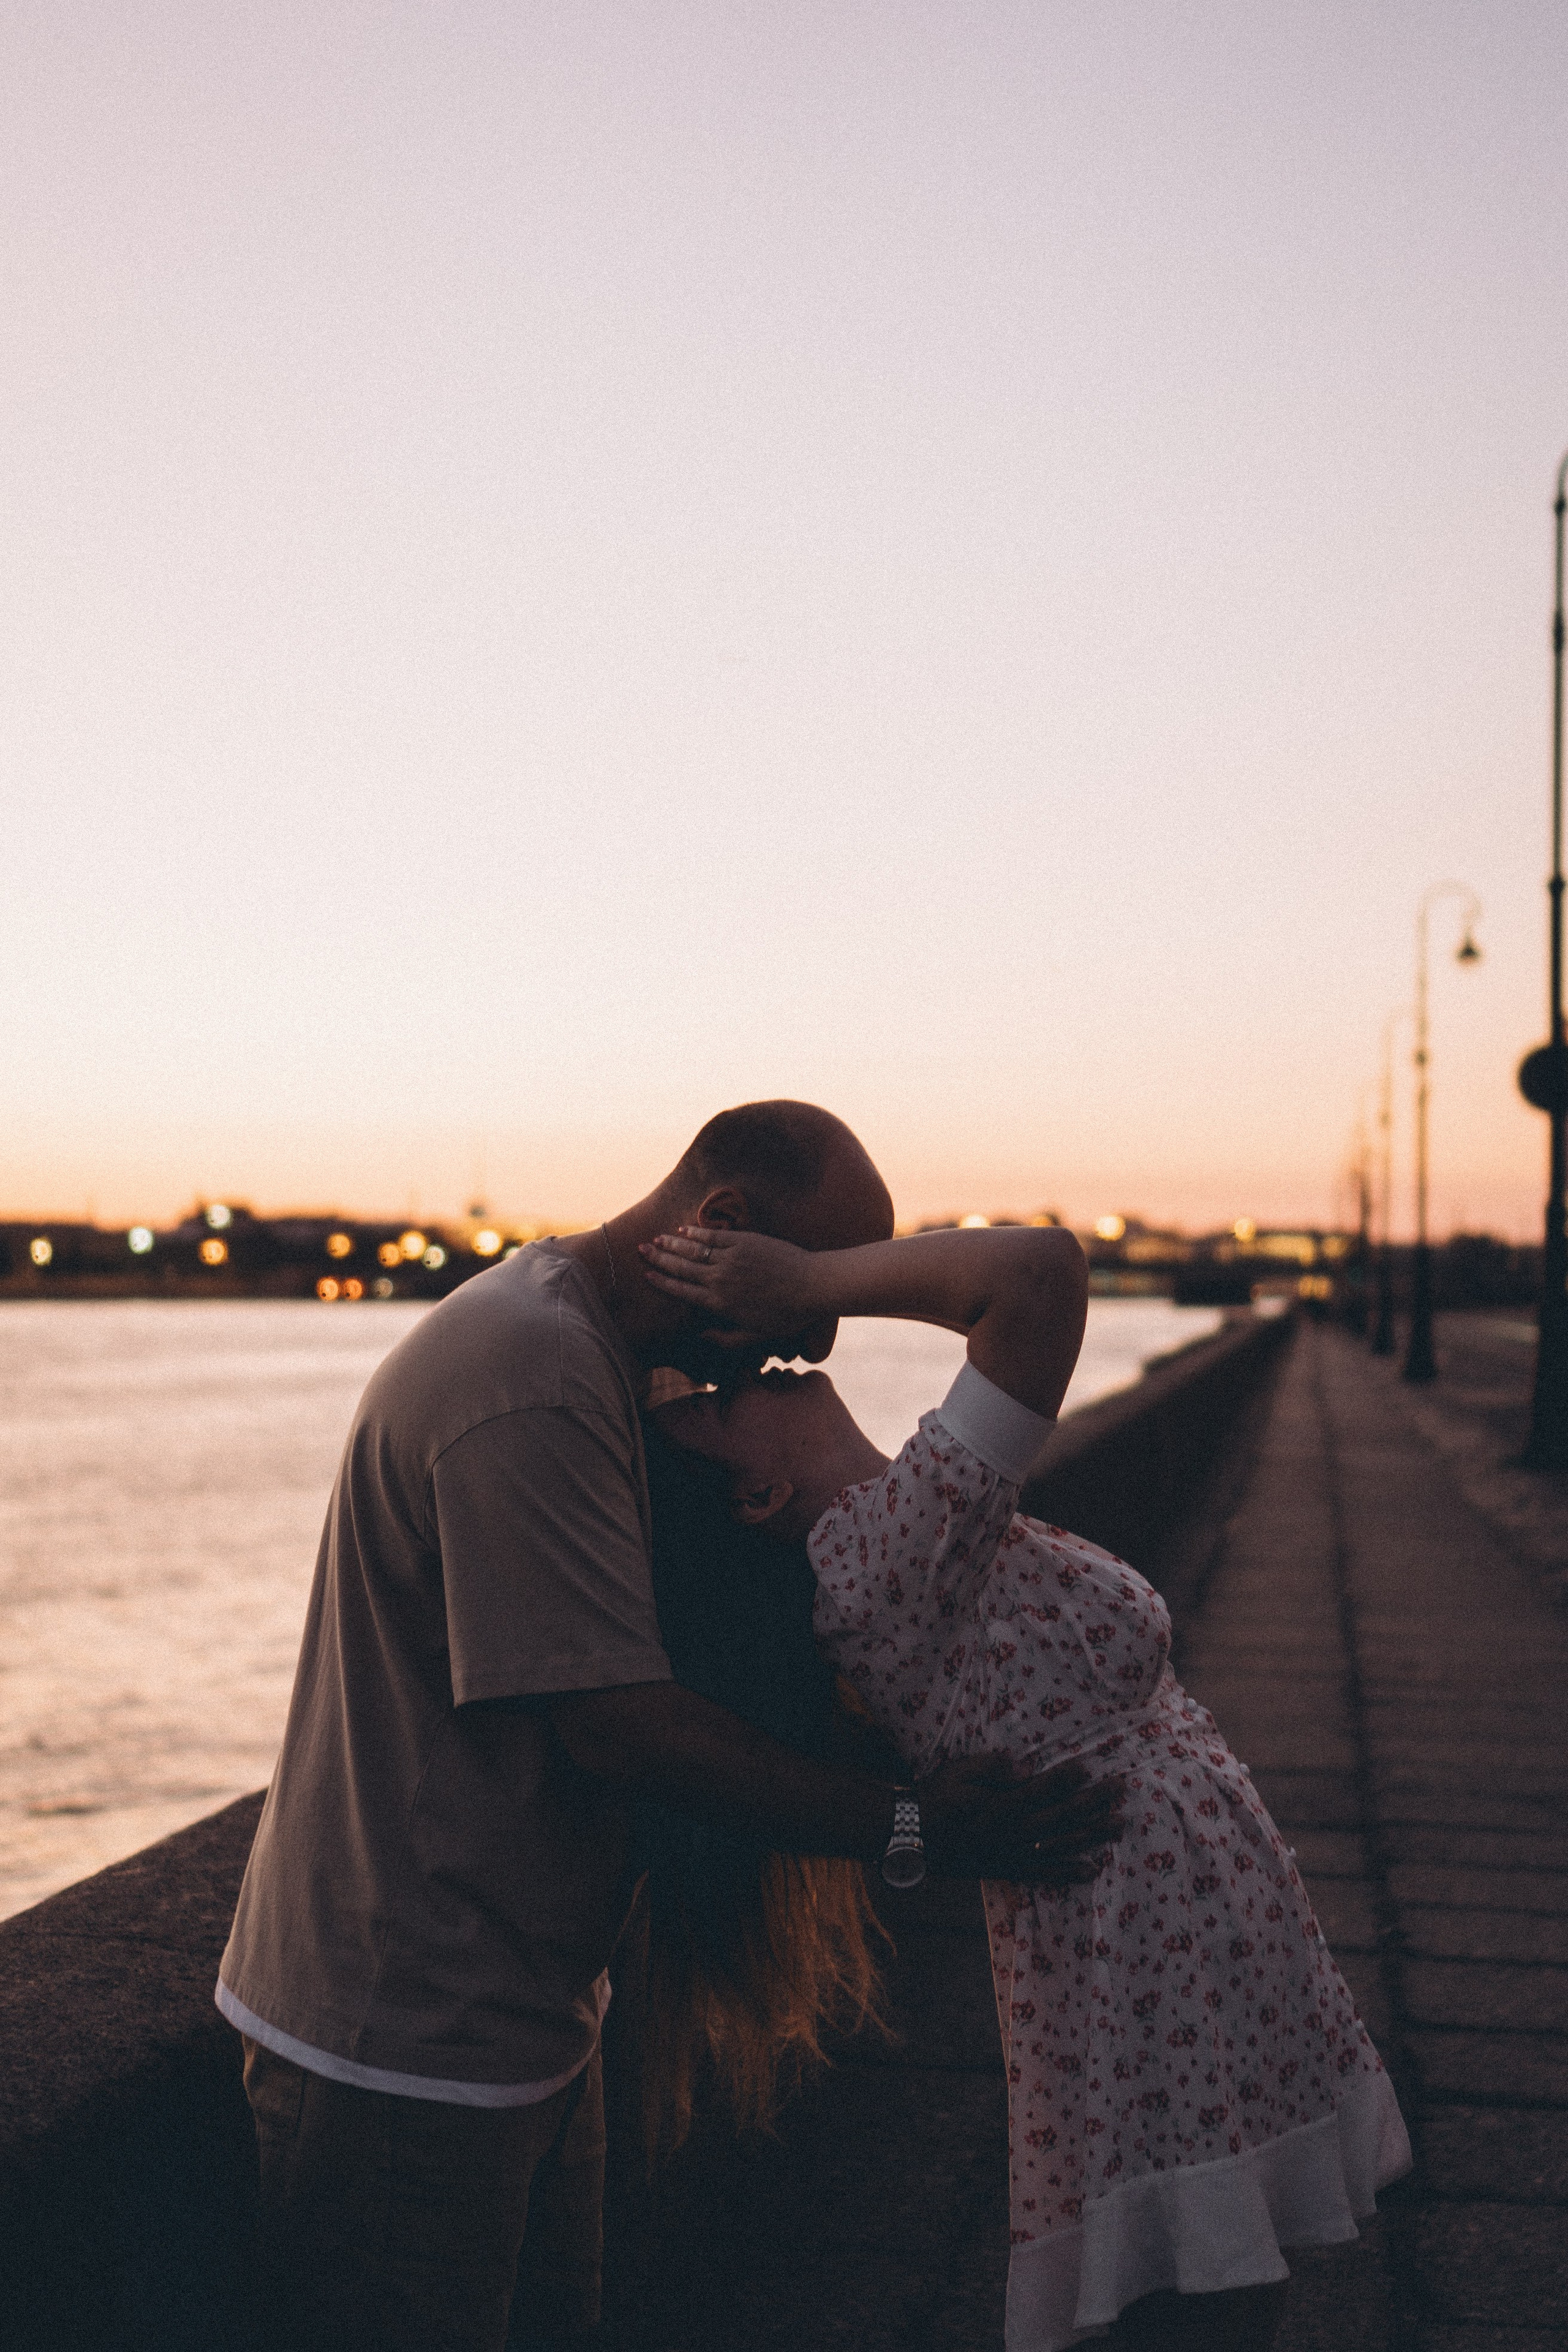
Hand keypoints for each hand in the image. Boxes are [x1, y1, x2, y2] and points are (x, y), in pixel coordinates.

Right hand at [638, 1227, 827, 1351]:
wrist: (812, 1286)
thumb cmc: (787, 1316)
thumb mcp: (755, 1336)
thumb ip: (725, 1338)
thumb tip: (700, 1335)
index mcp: (720, 1303)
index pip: (683, 1291)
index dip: (663, 1282)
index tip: (648, 1275)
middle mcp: (720, 1279)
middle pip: (681, 1268)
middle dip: (659, 1258)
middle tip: (641, 1250)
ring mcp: (731, 1258)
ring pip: (693, 1250)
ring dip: (672, 1243)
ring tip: (656, 1238)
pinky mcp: (744, 1242)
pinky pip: (713, 1236)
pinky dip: (696, 1232)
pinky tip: (684, 1230)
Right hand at [914, 1756, 1125, 1887]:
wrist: (914, 1838)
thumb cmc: (935, 1797)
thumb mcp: (955, 1773)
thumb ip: (989, 1767)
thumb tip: (1022, 1765)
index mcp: (998, 1805)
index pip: (1038, 1789)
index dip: (1065, 1778)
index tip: (1089, 1766)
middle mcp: (1011, 1832)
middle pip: (1059, 1816)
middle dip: (1092, 1802)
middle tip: (1122, 1790)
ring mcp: (1013, 1854)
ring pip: (1060, 1844)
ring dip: (1092, 1833)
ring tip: (1119, 1824)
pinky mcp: (1008, 1869)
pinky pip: (1045, 1873)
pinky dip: (1069, 1872)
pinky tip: (1093, 1869)